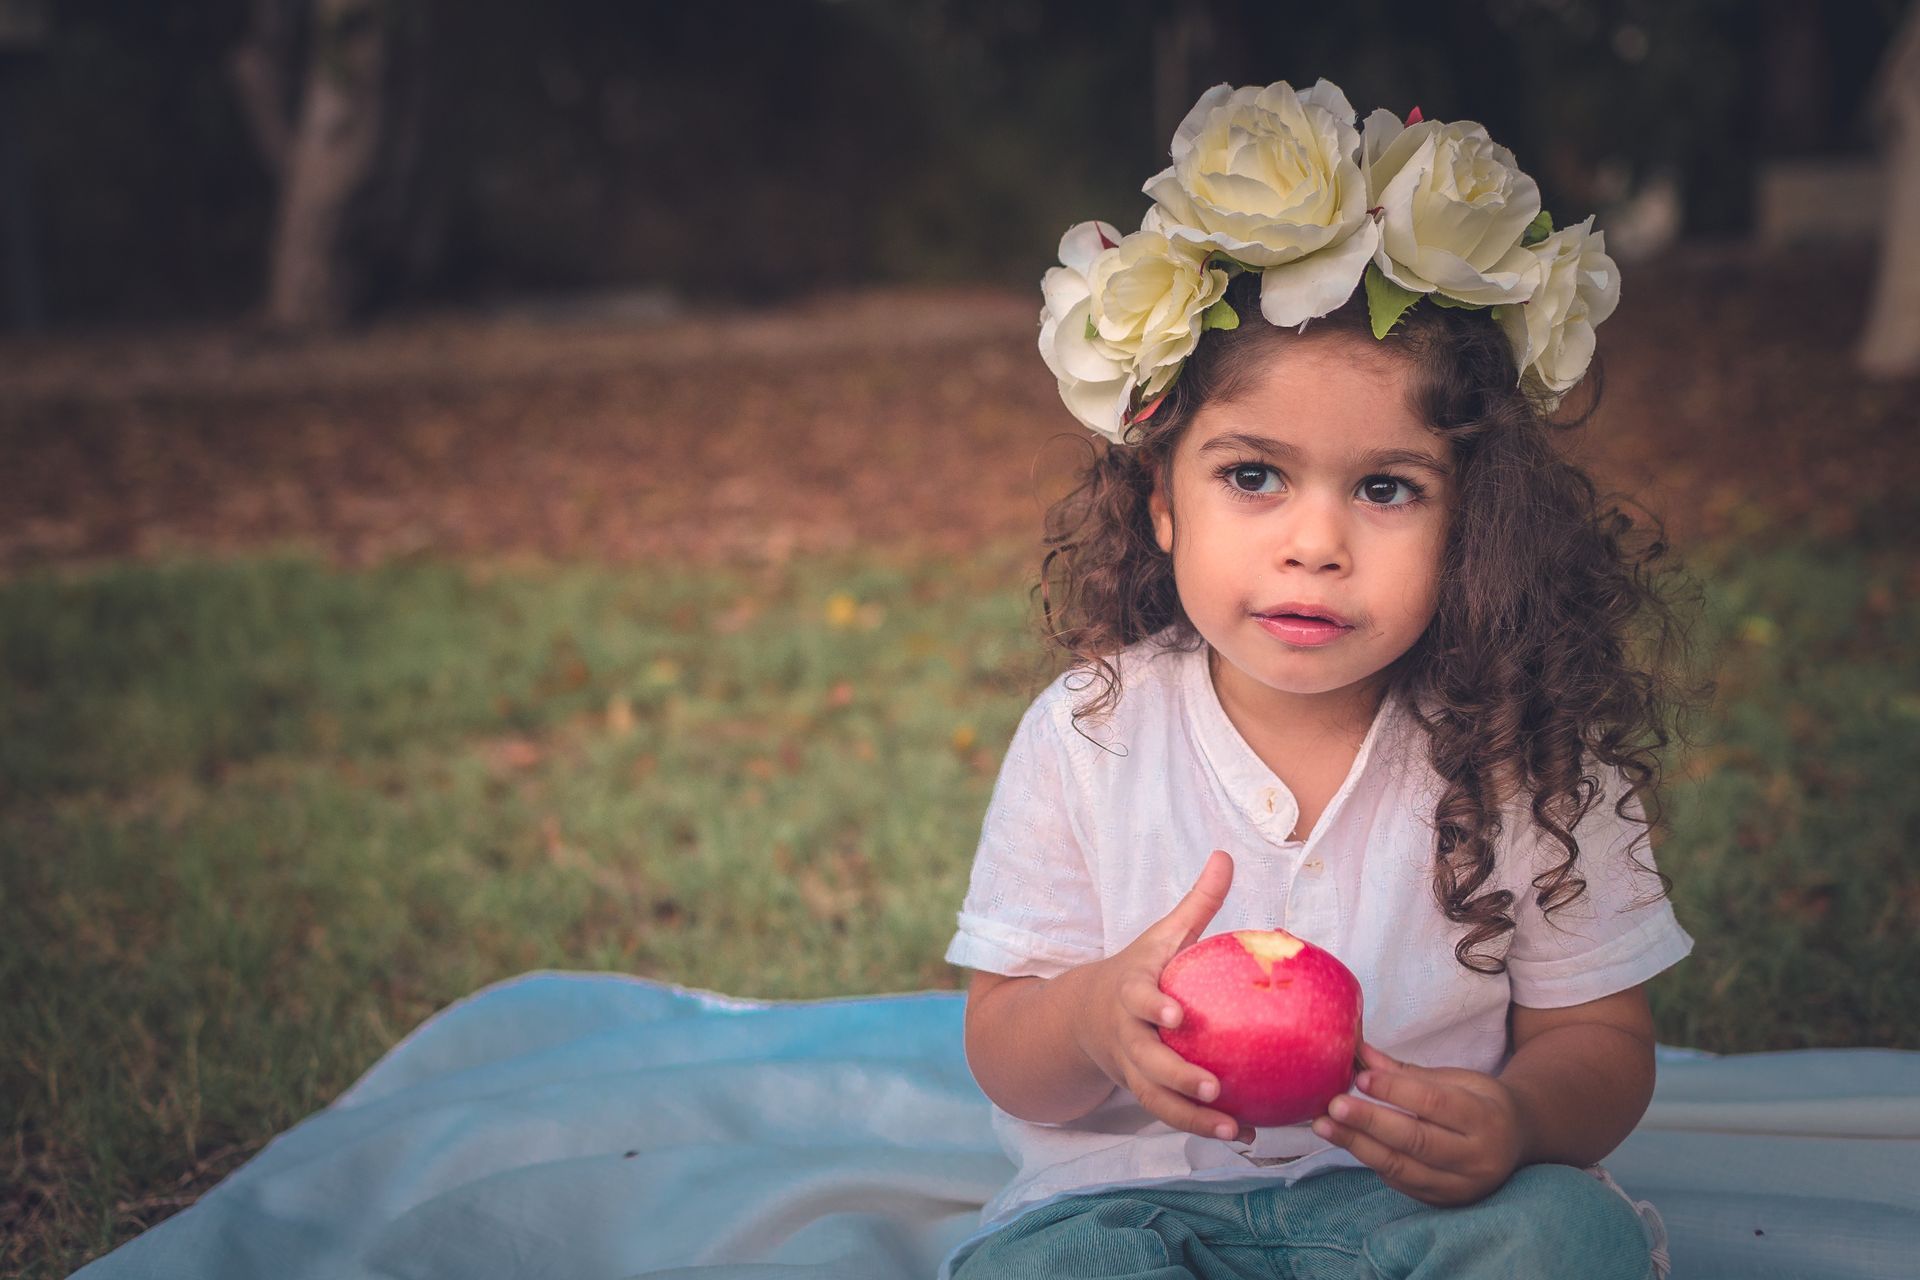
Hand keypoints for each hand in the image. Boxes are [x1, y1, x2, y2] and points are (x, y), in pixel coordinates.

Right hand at [1069, 850, 1255, 1143]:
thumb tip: (1225, 856)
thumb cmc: (1139, 969)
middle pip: (1147, 1061)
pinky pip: (1169, 1115)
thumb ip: (1197, 902)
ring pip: (1157, 1099)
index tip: (1176, 1016)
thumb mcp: (1162, 935)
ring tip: (1233, 1129)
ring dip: (1193, 1117)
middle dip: (1177, 1077)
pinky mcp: (1143, 1091)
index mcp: (1131, 992)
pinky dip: (1202, 1127)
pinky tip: (1242, 1134)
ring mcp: (1132, 1068)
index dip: (1153, 1007)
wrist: (1085, 1015)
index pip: (1138, 999)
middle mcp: (1128, 1035)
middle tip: (1214, 1087)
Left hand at [1310, 1041, 1526, 1206]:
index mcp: (1484, 1118)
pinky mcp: (1444, 1202)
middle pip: (1416, 1141)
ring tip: (1325, 1125)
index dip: (1395, 1090)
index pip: (1434, 1103)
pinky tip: (1349, 1142)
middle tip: (1333, 1105)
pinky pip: (1400, 1182)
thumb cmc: (1482, 1102)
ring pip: (1402, 1168)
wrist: (1518, 1142)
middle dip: (1369, 1122)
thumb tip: (1358, 1050)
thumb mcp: (1457, 1078)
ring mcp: (1461, 1186)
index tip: (1359, 1077)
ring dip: (1358, 1146)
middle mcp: (1477, 1158)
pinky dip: (1372, 1161)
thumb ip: (1407, 1070)